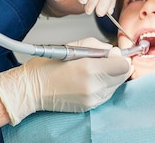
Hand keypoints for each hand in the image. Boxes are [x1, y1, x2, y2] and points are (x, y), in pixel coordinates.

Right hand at [0, 37, 132, 124]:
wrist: (31, 89)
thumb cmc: (48, 66)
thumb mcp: (74, 46)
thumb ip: (99, 46)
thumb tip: (115, 50)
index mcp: (90, 68)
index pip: (123, 64)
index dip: (121, 56)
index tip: (115, 52)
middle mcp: (93, 86)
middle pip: (123, 76)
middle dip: (119, 65)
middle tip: (108, 58)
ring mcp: (92, 99)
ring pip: (116, 86)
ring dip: (112, 76)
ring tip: (96, 69)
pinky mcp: (89, 107)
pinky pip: (107, 95)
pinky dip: (104, 86)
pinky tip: (91, 79)